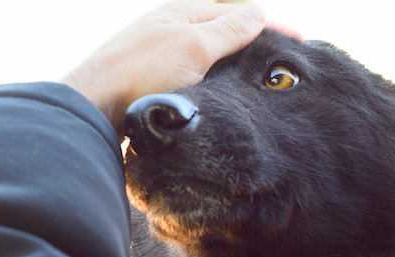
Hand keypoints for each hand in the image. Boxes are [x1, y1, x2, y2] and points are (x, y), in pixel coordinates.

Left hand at [62, 0, 265, 135]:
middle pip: (225, 33)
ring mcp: (163, 57)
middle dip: (255, 43)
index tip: (300, 39)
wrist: (94, 108)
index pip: (237, 13)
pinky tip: (223, 95)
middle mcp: (173, 31)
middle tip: (282, 62)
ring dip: (235, 65)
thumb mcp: (194, 45)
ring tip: (259, 80)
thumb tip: (258, 11)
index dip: (270, 25)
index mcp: (183, 13)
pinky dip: (217, 82)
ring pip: (211, 58)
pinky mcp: (156, 82)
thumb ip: (229, 29)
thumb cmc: (140, 71)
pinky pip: (197, 77)